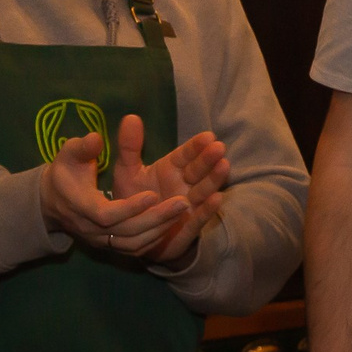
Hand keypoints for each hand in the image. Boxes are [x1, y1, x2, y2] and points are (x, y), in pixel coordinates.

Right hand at [40, 114, 225, 262]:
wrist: (52, 201)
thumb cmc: (65, 172)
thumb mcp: (69, 155)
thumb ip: (83, 148)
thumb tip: (96, 138)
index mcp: (79, 206)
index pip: (106, 215)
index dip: (130, 208)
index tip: (153, 194)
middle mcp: (90, 228)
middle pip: (126, 232)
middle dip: (156, 218)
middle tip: (185, 202)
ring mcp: (100, 241)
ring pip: (134, 243)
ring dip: (161, 228)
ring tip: (186, 209)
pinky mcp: (110, 246)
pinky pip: (136, 248)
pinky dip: (157, 236)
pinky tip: (176, 221)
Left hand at [110, 115, 230, 262]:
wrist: (132, 234)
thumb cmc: (132, 200)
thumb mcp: (127, 172)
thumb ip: (129, 147)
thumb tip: (131, 116)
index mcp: (171, 169)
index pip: (186, 155)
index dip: (196, 147)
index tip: (208, 136)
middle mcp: (184, 185)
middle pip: (198, 171)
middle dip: (208, 159)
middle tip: (218, 147)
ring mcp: (189, 204)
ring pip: (204, 190)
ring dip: (214, 179)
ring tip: (224, 166)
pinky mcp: (189, 225)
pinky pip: (200, 217)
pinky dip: (208, 209)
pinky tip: (217, 198)